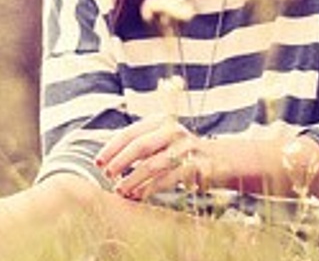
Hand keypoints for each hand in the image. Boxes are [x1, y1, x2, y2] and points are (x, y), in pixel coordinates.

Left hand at [94, 115, 210, 200]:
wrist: (220, 159)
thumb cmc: (179, 152)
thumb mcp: (160, 140)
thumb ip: (137, 144)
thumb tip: (105, 158)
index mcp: (160, 121)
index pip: (130, 133)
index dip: (111, 148)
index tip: (97, 162)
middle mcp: (173, 131)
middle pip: (140, 146)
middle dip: (120, 162)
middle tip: (107, 176)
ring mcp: (187, 148)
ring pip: (153, 165)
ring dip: (133, 179)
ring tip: (120, 190)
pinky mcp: (198, 166)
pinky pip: (169, 179)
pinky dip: (151, 189)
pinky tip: (139, 196)